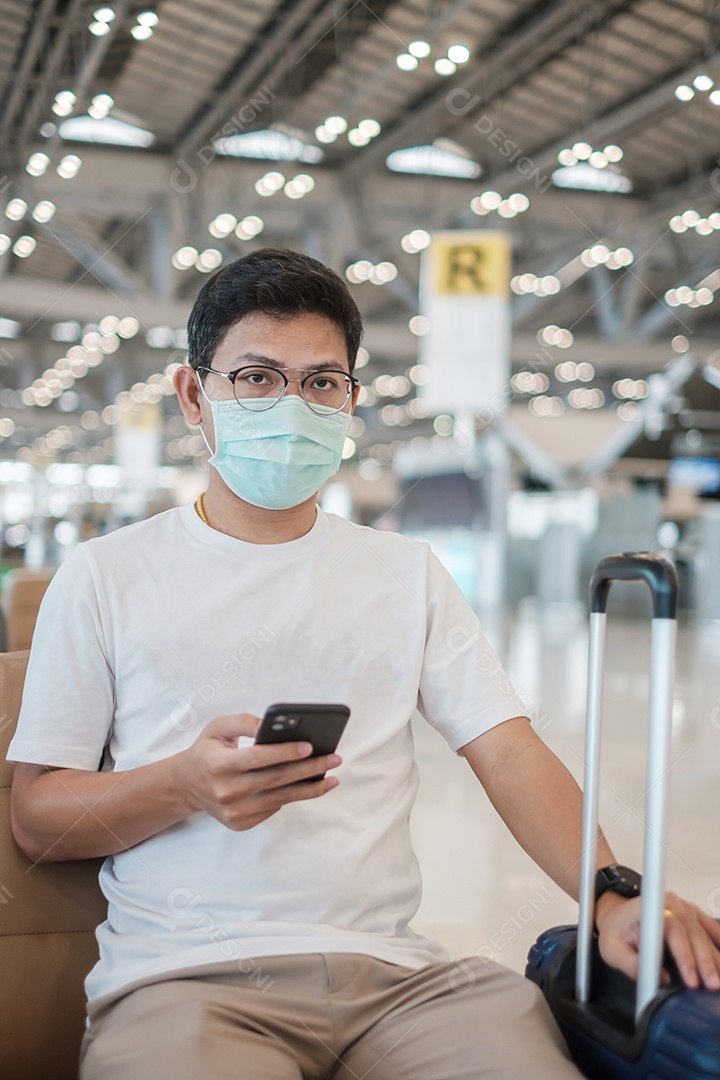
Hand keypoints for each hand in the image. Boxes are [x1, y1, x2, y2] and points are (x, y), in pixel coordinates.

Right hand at [172, 712, 340, 830]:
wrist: (187, 785)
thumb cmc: (208, 750)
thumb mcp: (217, 727)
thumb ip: (243, 721)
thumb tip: (271, 725)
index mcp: (218, 765)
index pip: (256, 758)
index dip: (283, 752)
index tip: (309, 745)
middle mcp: (225, 791)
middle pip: (275, 779)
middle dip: (309, 768)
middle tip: (334, 758)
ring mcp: (233, 811)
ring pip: (280, 798)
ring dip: (310, 788)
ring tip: (333, 777)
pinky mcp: (241, 823)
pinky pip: (274, 808)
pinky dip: (294, 796)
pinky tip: (311, 786)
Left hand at [596, 890, 719, 989]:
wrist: (618, 915)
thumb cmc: (617, 931)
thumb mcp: (613, 950)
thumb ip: (633, 965)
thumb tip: (662, 980)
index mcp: (649, 907)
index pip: (671, 930)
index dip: (683, 955)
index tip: (691, 980)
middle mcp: (670, 903)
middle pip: (692, 933)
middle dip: (704, 962)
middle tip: (713, 986)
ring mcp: (684, 907)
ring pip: (704, 933)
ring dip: (714, 958)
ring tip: (719, 981)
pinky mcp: (693, 915)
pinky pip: (710, 928)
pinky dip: (718, 944)